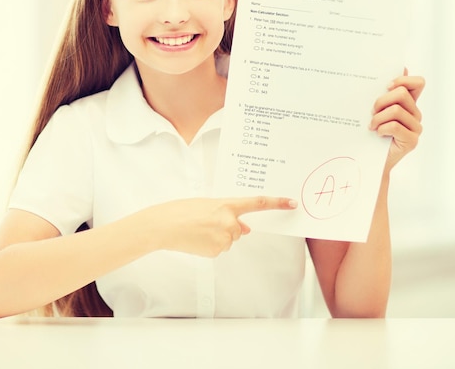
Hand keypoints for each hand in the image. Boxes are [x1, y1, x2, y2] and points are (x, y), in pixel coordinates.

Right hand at [147, 196, 296, 256]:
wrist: (162, 226)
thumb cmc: (181, 210)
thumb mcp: (206, 205)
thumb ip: (228, 213)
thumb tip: (246, 228)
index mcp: (226, 205)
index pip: (257, 203)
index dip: (276, 203)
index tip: (292, 203)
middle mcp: (229, 222)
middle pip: (239, 228)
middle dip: (227, 227)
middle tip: (205, 222)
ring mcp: (223, 239)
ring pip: (229, 240)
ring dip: (217, 236)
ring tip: (197, 230)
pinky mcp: (215, 252)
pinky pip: (219, 249)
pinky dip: (210, 245)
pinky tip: (196, 239)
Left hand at [369, 68, 424, 172]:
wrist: (369, 159)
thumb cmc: (370, 132)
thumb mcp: (376, 110)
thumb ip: (384, 93)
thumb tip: (400, 68)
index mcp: (409, 104)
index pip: (418, 83)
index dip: (403, 80)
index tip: (386, 85)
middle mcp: (415, 114)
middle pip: (402, 94)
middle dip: (381, 100)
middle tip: (371, 112)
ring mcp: (416, 127)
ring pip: (396, 110)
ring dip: (378, 117)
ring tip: (371, 126)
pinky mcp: (412, 140)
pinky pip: (395, 126)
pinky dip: (382, 128)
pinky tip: (378, 134)